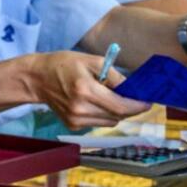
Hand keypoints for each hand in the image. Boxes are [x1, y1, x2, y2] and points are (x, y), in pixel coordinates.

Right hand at [27, 52, 150, 129]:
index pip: (121, 106)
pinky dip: (102, 114)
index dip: (138, 106)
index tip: (149, 102)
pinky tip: (92, 102)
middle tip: (133, 97)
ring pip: (110, 121)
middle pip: (118, 116)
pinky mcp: (72, 125)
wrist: (37, 78)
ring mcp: (75, 119)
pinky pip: (98, 122)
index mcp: (85, 90)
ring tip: (107, 96)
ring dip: (116, 111)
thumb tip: (135, 90)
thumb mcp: (92, 61)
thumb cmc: (64, 64)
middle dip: (129, 107)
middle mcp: (80, 109)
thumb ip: (115, 77)